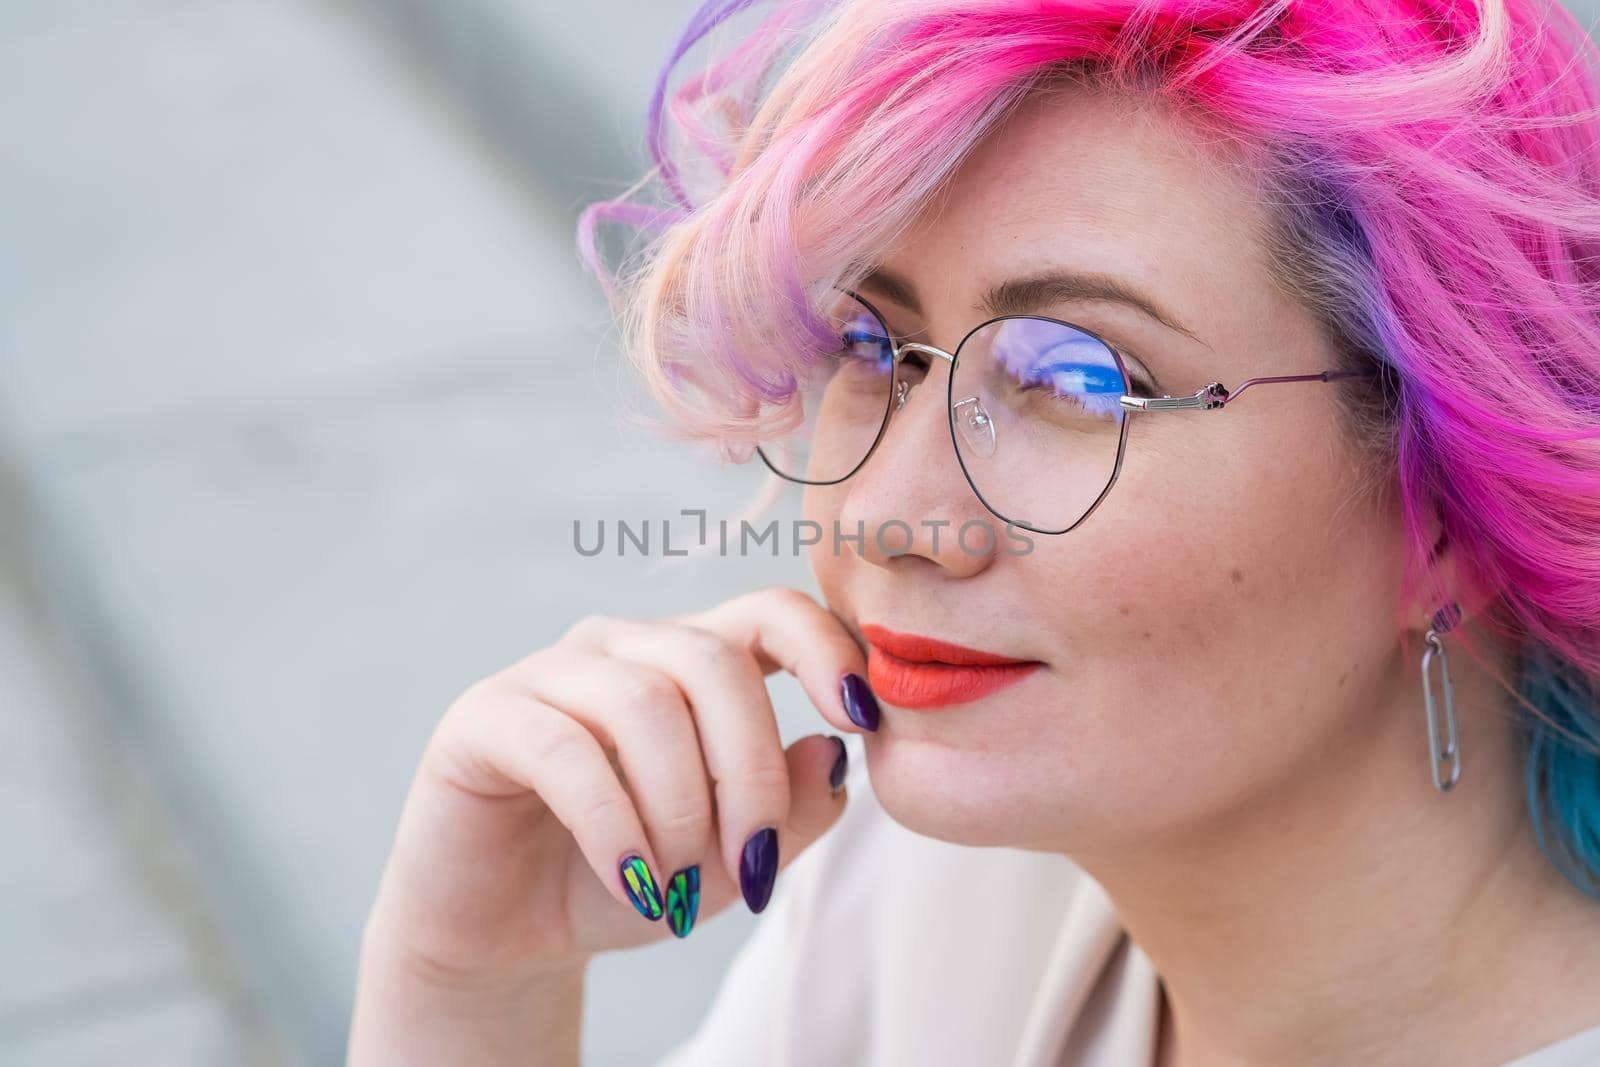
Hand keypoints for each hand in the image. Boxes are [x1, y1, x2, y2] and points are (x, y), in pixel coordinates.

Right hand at [358, 586, 876, 986]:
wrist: (507, 937)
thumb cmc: (629, 878)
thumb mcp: (729, 862)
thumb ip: (790, 810)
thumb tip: (834, 751)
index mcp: (692, 662)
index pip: (771, 612)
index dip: (826, 651)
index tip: (862, 721)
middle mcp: (623, 649)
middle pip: (715, 661)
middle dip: (751, 771)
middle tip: (752, 864)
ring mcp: (550, 672)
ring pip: (647, 704)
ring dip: (681, 808)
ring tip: (680, 886)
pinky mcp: (487, 716)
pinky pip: (566, 749)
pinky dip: (615, 825)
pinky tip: (636, 881)